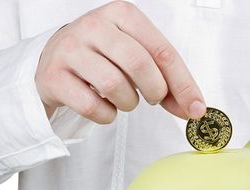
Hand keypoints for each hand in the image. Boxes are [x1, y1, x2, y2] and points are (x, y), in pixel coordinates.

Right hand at [35, 1, 205, 122]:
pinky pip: (92, 105)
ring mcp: (70, 49)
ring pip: (114, 85)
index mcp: (122, 14)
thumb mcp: (136, 55)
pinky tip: (104, 107)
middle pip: (139, 64)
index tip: (195, 108)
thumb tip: (194, 108)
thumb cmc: (104, 57)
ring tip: (123, 98)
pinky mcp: (54, 76)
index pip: (162, 50)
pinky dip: (106, 115)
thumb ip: (166, 80)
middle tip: (153, 98)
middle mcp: (94, 25)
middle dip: (155, 91)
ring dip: (128, 103)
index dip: (183, 84)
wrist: (55, 58)